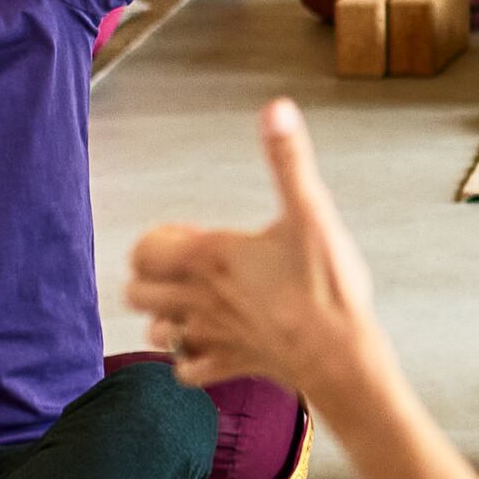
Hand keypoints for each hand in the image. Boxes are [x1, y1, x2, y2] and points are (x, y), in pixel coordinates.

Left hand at [128, 99, 389, 402]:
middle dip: (151, 279)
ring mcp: (209, 336)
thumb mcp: (311, 213)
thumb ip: (288, 160)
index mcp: (210, 258)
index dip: (156, 241)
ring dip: (165, 319)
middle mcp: (198, 298)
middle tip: (188, 270)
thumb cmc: (327, 286)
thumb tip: (276, 108)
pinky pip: (186, 370)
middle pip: (136, 293)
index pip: (144, 250)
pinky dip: (188, 359)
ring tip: (195, 305)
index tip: (191, 236)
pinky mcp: (227, 366)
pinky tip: (211, 344)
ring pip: (154, 333)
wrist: (342, 354)